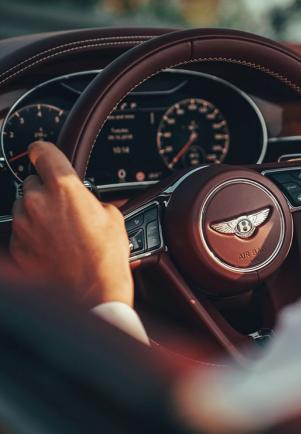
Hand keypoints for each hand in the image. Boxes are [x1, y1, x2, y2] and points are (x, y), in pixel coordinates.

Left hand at [10, 141, 133, 307]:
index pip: (42, 151)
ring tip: (63, 234)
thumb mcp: (114, 218)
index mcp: (63, 187)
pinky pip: (22, 232)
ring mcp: (23, 225)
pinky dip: (34, 237)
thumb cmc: (106, 260)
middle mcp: (37, 202)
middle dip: (47, 192)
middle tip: (67, 210)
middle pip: (32, 182)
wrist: (92, 296)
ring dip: (39, 215)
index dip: (45, 152)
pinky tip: (55, 249)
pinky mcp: (16, 247)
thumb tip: (87, 200)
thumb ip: (93, 199)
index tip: (44, 154)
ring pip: (25, 208)